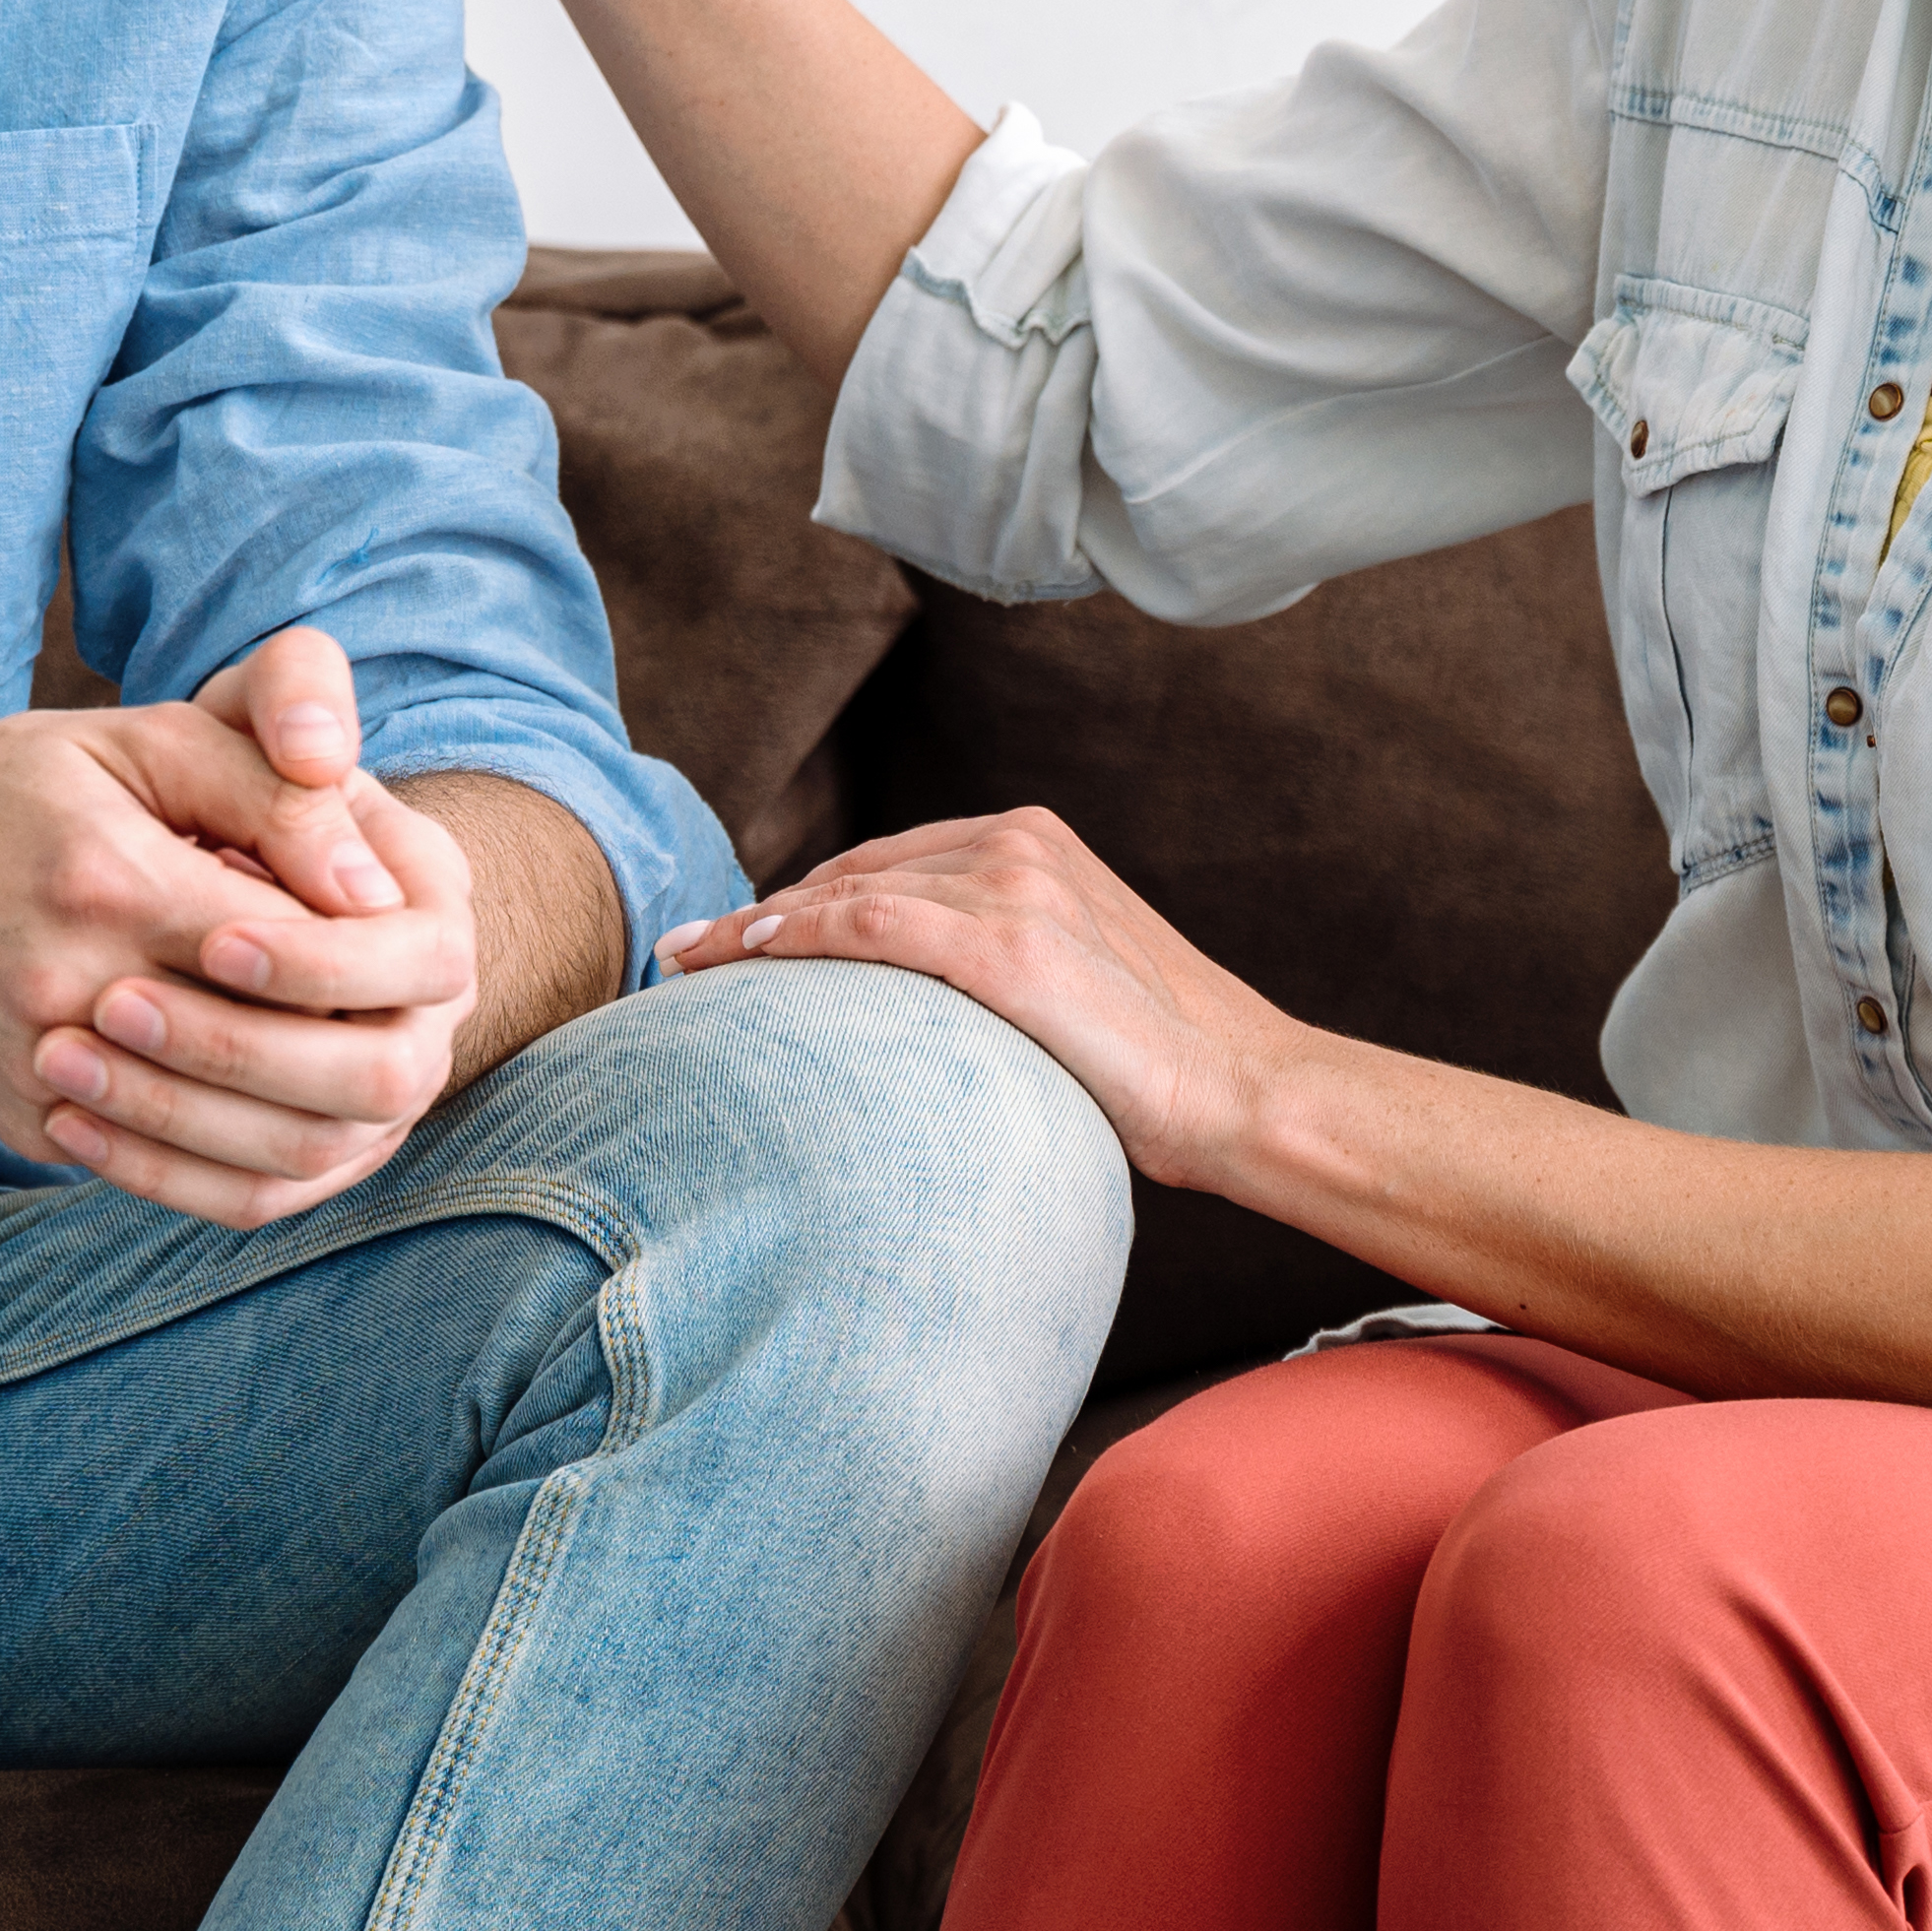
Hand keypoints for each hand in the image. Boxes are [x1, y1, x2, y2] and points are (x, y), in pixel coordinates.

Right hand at [0, 625, 480, 1227]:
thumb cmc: (4, 792)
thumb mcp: (134, 743)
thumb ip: (266, 795)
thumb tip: (379, 892)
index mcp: (110, 884)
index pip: (304, 950)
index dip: (371, 940)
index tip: (394, 914)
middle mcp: (74, 997)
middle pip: (297, 1070)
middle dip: (373, 1035)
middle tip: (399, 997)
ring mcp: (50, 1081)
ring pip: (258, 1153)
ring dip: (334, 1107)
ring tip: (356, 1044)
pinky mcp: (36, 1133)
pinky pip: (184, 1182)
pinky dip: (261, 1153)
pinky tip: (290, 1101)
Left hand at [660, 808, 1286, 1194]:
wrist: (1240, 1089)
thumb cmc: (1160, 1059)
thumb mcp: (1072, 980)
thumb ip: (997, 959)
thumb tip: (915, 1010)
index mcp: (1034, 841)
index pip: (889, 861)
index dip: (806, 896)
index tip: (743, 933)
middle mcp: (1016, 845)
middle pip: (855, 869)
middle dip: (766, 911)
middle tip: (693, 948)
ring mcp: (1012, 887)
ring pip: (846, 891)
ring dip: (757, 927)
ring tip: (691, 960)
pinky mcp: (1005, 944)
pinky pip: (869, 926)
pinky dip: (798, 935)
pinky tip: (747, 955)